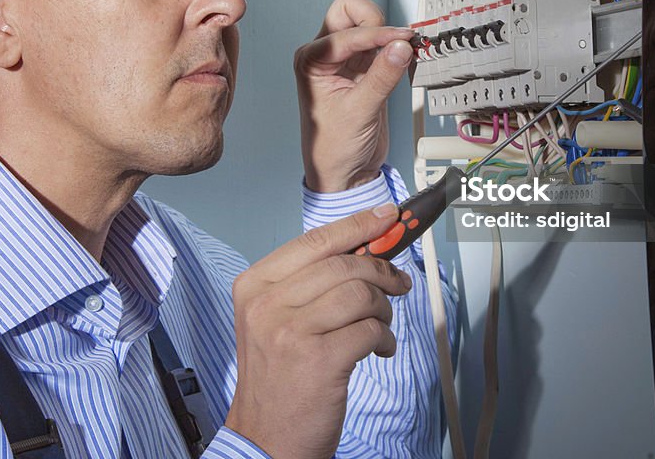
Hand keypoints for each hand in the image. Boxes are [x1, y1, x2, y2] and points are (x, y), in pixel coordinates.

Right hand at [225, 203, 412, 458]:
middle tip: (400, 284)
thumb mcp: (275, 320)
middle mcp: (268, 304)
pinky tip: (379, 350)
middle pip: (344, 265)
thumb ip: (310, 283)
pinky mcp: (320, 361)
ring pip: (361, 294)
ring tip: (381, 326)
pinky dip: (385, 338)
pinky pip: (371, 330)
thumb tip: (364, 248)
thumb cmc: (277, 378)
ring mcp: (291, 332)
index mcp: (255, 286)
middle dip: (382, 271)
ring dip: (384, 309)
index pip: (315, 241)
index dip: (357, 225)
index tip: (388, 216)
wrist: (264, 440)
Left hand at [295, 0, 412, 192]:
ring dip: (388, 35)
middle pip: (351, 11)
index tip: (403, 42)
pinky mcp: (365, 68)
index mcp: (311, 60)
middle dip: (376, 22)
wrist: (345, 173)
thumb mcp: (360, 112)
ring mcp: (346, 59)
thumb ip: (382, 76)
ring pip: (368, 23)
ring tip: (402, 56)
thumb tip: (401, 46)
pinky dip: (396, 49)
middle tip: (396, 43)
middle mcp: (326, 54)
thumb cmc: (334, 148)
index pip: (347, 30)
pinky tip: (403, 64)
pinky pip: (383, 44)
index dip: (377, 35)